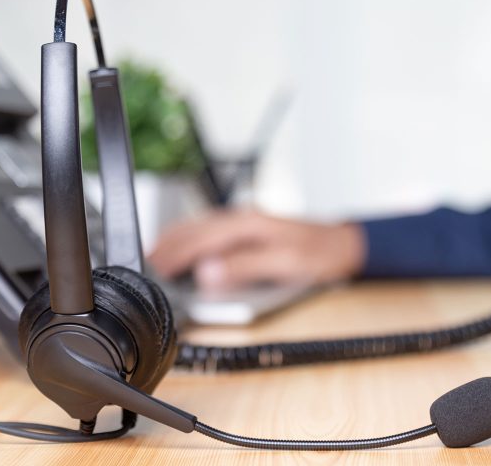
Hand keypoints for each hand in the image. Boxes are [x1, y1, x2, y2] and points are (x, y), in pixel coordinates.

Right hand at [148, 210, 365, 289]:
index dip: (174, 253)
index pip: (200, 238)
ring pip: (201, 228)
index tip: (153, 267)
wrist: (346, 246)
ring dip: (177, 239)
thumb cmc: (320, 254)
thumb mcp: (284, 264)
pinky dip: (193, 239)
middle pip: (195, 229)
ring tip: (155, 254)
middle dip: (168, 244)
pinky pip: (212, 231)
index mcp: (248, 223)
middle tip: (143, 264)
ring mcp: (247, 222)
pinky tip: (190, 250)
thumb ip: (244, 267)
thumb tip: (207, 272)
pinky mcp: (251, 230)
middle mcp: (244, 218)